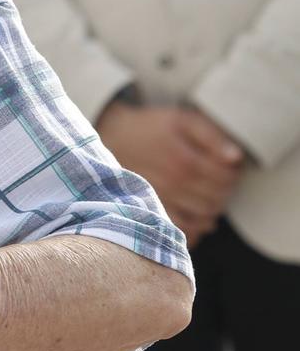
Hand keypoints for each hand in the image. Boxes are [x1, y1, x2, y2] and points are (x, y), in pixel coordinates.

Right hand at [97, 101, 243, 224]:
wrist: (114, 137)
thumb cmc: (153, 127)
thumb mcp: (183, 120)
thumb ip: (212, 136)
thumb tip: (236, 158)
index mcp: (185, 162)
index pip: (226, 179)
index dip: (235, 174)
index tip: (232, 168)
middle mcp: (174, 185)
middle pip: (217, 199)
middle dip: (226, 192)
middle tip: (222, 182)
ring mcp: (163, 201)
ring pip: (204, 218)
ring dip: (214, 209)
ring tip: (211, 196)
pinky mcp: (152, 211)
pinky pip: (182, 230)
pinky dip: (196, 229)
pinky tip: (198, 217)